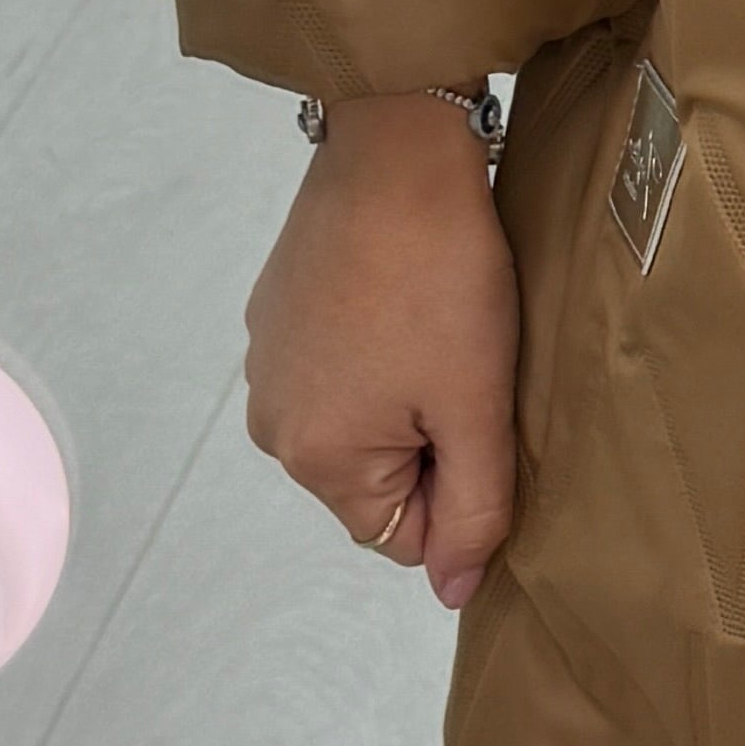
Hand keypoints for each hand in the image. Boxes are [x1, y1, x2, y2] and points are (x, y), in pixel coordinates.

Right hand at [245, 95, 518, 610]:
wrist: (395, 151)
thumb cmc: (442, 279)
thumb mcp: (476, 406)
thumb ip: (473, 511)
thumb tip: (454, 593)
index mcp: (313, 457)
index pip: (400, 532)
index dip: (457, 487)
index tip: (478, 414)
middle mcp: (270, 422)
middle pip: (375, 476)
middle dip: (430, 438)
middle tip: (467, 366)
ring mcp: (266, 361)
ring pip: (362, 419)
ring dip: (409, 390)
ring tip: (440, 325)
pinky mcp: (276, 312)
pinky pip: (342, 366)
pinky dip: (381, 346)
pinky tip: (410, 297)